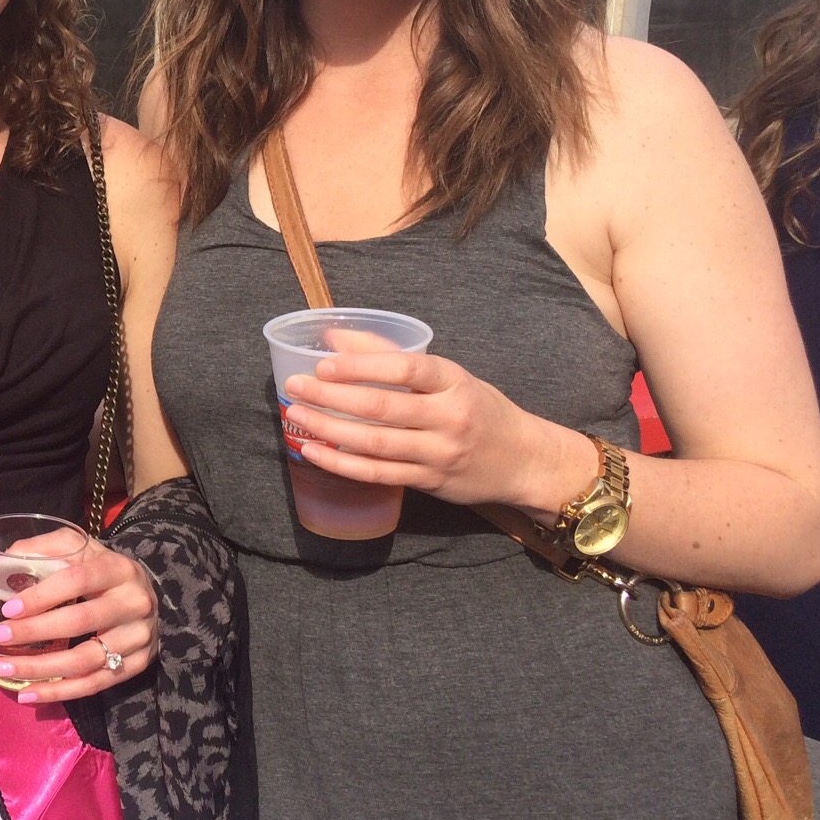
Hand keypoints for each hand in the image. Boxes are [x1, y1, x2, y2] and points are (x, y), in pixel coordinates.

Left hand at [0, 539, 158, 703]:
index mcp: (118, 569)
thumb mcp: (83, 549)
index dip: (41, 595)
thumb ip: (47, 548)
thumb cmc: (104, 572)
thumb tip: (6, 559)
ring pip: (85, 659)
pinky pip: (94, 684)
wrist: (149, 599)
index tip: (7, 609)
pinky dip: (59, 692)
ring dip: (40, 668)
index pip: (76, 580)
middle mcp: (133, 603)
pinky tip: (29, 693)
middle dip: (34, 631)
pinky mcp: (137, 665)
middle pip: (80, 621)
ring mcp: (138, 637)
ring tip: (3, 669)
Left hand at [279, 350, 594, 516]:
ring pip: (376, 444)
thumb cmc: (479, 409)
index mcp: (454, 382)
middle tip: (295, 386)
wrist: (524, 461)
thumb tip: (334, 338)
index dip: (362, 365)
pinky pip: (378, 474)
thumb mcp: (449, 376)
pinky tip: (314, 450)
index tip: (324, 363)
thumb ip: (393, 355)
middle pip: (383, 407)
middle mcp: (448, 418)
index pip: (407, 369)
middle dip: (333, 396)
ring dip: (330, 429)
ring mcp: (439, 453)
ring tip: (296, 415)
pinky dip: (342, 463)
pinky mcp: (429, 482)